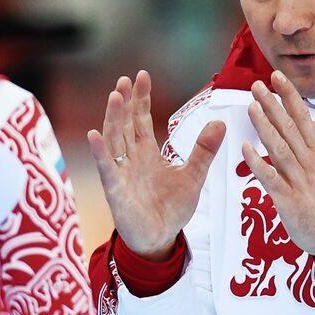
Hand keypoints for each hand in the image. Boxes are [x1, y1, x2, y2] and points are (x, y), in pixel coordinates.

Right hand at [88, 71, 225, 259]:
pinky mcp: (116, 190)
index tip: (141, 75)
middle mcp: (131, 158)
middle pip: (125, 124)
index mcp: (147, 152)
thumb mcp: (193, 176)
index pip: (141, 119)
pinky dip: (100, 153)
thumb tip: (219, 122)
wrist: (160, 239)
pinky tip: (94, 135)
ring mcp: (121, 173)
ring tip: (115, 96)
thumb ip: (204, 150)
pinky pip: (106, 168)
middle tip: (125, 79)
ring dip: (113, 118)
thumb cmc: (171, 208)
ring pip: (114, 140)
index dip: (141, 98)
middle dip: (125, 102)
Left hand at [242, 70, 314, 255]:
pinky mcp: (288, 199)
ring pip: (280, 149)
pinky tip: (246, 149)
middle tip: (257, 85)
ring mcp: (298, 180)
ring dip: (265, 126)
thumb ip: (313, 144)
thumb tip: (312, 122)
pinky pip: (271, 178)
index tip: (277, 76)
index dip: (289, 96)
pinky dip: (258, 163)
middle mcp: (307, 162)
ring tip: (251, 107)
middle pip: (289, 129)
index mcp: (314, 153)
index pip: (302, 118)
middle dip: (273, 105)